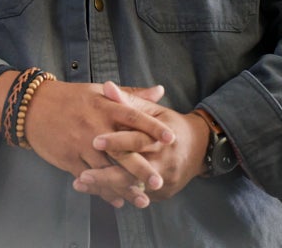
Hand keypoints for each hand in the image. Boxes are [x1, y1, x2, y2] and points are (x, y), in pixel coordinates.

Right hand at [0, 74, 173, 207]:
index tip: (170, 139)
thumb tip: (160, 91)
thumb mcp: (97, 91)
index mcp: (103, 106)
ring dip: (124, 186)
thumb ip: (130, 95)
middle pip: (122, 149)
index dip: (152, 128)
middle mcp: (93, 126)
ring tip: (143, 200)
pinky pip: (90, 177)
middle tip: (159, 181)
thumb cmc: (69, 98)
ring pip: (106, 169)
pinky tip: (117, 200)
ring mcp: (80, 144)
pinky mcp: (69, 158)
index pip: (132, 117)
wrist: (31, 107)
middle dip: (141, 168)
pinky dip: (103, 190)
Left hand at [77, 81, 209, 202]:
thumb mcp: (153, 111)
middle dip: (107, 175)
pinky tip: (95, 192)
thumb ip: (129, 101)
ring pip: (132, 187)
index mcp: (161, 139)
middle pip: (134, 172)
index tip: (95, 141)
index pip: (138, 141)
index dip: (117, 141)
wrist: (200, 148)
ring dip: (106, 187)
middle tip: (82, 175)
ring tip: (80, 183)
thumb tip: (107, 86)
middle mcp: (163, 162)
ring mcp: (163, 181)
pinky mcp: (161, 194)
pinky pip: (136, 195)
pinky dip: (115, 194)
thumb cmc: (169, 124)